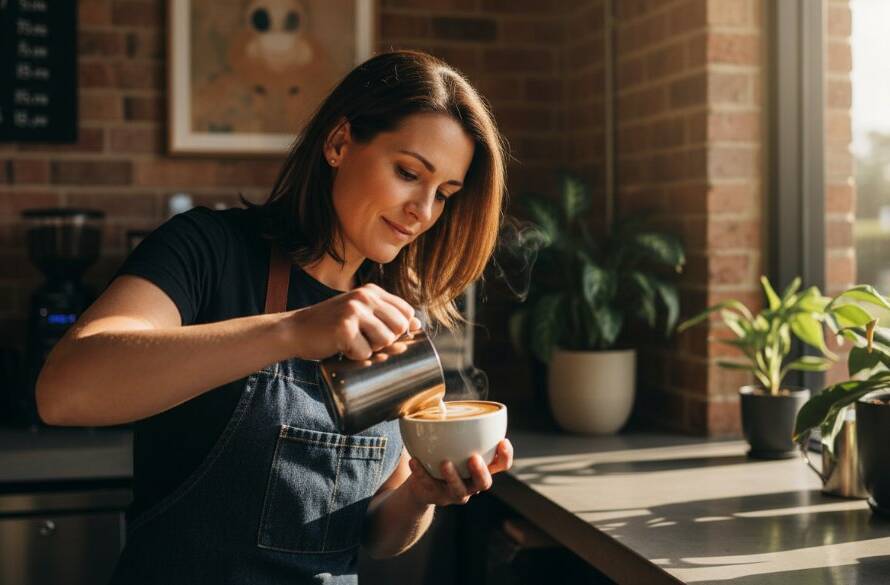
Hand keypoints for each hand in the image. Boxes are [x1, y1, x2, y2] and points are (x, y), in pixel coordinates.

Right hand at [287, 283, 421, 359]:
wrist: (295, 330)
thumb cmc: (330, 325)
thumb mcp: (360, 313)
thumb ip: (385, 315)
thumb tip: (418, 325)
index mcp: (372, 291)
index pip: (407, 312)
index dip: (400, 329)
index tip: (380, 334)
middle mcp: (365, 296)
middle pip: (400, 328)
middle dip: (386, 341)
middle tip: (364, 341)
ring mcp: (355, 311)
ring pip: (385, 341)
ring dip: (370, 350)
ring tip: (352, 343)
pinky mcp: (345, 328)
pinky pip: (365, 353)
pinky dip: (354, 357)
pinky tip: (341, 348)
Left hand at [405, 439, 513, 506]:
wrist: (423, 485)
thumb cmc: (444, 457)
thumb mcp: (454, 445)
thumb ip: (455, 429)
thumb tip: (439, 402)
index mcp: (482, 468)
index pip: (501, 465)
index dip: (505, 456)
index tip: (502, 441)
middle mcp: (472, 484)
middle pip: (484, 482)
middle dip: (481, 471)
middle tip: (474, 458)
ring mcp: (455, 493)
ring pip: (459, 490)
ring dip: (453, 477)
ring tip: (445, 463)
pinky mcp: (436, 497)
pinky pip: (429, 486)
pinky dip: (421, 474)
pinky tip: (414, 461)